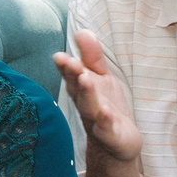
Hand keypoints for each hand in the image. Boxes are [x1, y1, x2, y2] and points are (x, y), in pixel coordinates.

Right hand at [54, 29, 140, 162]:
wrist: (116, 145)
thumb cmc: (106, 108)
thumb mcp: (101, 79)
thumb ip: (92, 57)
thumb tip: (82, 31)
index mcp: (82, 90)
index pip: (72, 76)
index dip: (66, 67)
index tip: (60, 56)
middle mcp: (86, 105)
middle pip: (78, 90)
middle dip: (74, 76)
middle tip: (71, 63)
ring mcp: (97, 122)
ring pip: (90, 108)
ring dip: (87, 94)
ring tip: (85, 79)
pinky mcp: (111, 136)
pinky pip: (107, 129)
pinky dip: (105, 122)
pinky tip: (106, 113)